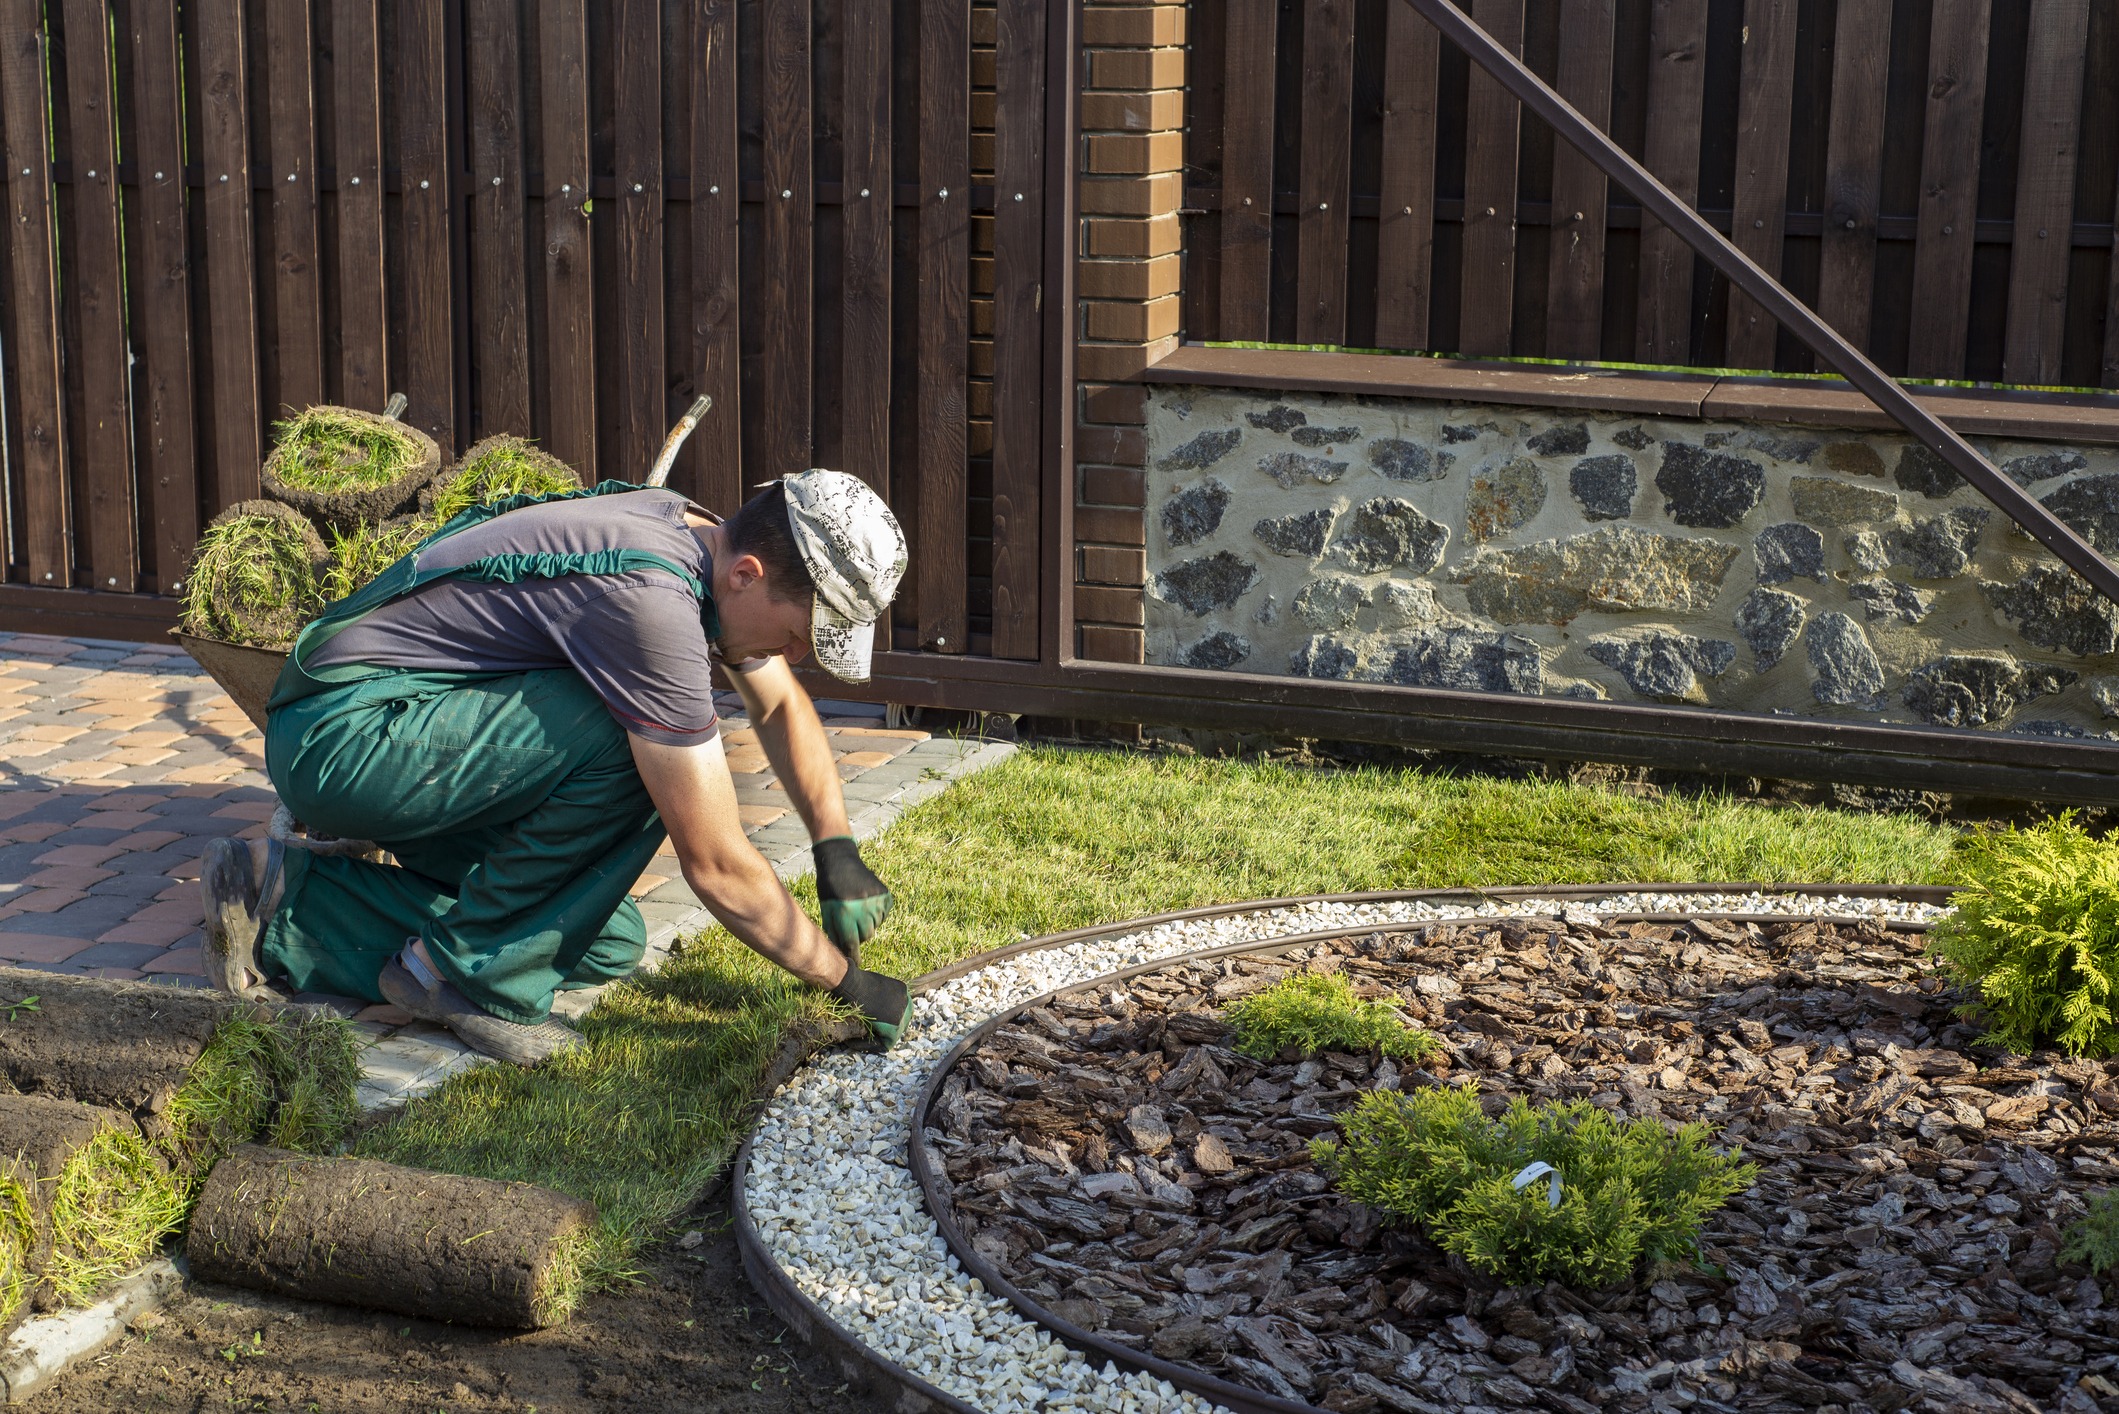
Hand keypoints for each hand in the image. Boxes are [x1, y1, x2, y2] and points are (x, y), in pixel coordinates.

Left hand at [811, 836, 892, 956]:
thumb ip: (834, 932)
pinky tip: (866, 902)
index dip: (854, 955)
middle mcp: (864, 909)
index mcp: (846, 914)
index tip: (857, 965)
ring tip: (858, 909)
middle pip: (867, 936)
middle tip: (852, 923)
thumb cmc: (829, 888)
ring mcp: (877, 901)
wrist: (841, 862)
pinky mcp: (886, 896)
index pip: (852, 942)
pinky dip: (877, 912)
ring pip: (876, 925)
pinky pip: (883, 914)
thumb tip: (841, 952)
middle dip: (859, 934)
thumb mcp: (826, 911)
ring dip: (868, 922)